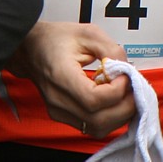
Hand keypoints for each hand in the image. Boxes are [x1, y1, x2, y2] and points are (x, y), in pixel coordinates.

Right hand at [8, 21, 134, 138]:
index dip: (116, 91)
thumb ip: (111, 49)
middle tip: (133, 88)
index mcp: (60, 75)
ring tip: (125, 94)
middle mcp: (57, 99)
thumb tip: (127, 69)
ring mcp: (59, 111)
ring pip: (97, 128)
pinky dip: (109, 117)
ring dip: (119, 115)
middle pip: (98, 120)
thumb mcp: (86, 33)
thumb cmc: (54, 39)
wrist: (29, 48)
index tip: (125, 75)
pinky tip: (113, 101)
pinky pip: (92, 127)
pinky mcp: (63, 116)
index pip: (93, 99)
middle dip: (124, 107)